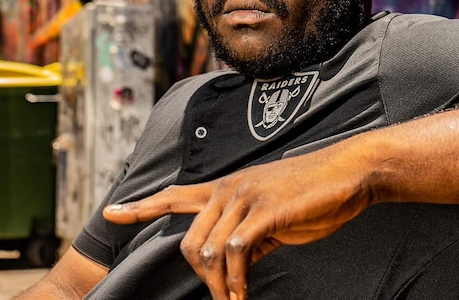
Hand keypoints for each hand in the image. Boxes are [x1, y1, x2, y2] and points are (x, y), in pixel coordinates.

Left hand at [103, 145, 374, 299]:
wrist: (347, 172)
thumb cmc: (311, 194)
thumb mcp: (270, 216)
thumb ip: (246, 235)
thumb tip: (233, 262)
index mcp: (225, 188)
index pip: (172, 195)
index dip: (140, 206)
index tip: (110, 212)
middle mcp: (227, 189)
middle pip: (188, 240)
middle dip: (200, 278)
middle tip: (223, 297)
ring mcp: (244, 197)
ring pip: (209, 250)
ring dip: (220, 286)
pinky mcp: (264, 210)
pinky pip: (236, 251)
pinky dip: (237, 280)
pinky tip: (245, 293)